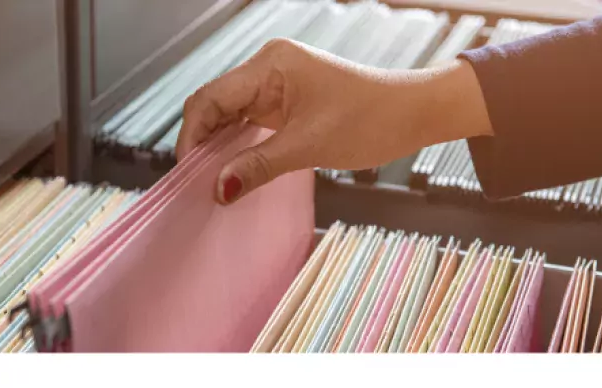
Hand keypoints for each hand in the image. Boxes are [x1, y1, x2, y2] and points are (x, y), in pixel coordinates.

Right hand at [176, 38, 492, 204]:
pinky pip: (248, 119)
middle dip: (202, 142)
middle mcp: (268, 67)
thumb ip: (258, 166)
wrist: (413, 113)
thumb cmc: (372, 118)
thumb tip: (219, 189)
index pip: (210, 98)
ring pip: (229, 114)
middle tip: (196, 182)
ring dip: (219, 145)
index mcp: (270, 64)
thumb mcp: (309, 146)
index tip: (188, 172)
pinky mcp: (285, 100)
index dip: (192, 136)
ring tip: (212, 180)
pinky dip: (238, 144)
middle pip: (214, 104)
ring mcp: (276, 83)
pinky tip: (233, 168)